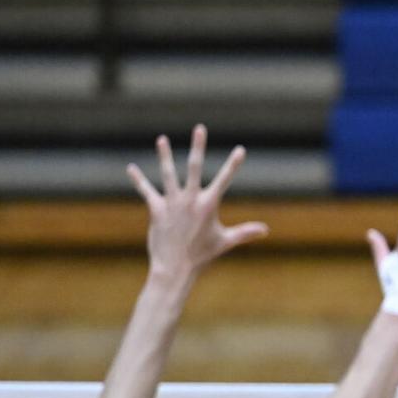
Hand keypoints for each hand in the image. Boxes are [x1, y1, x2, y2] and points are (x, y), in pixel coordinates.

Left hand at [127, 124, 268, 276]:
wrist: (175, 269)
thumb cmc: (202, 256)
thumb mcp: (225, 241)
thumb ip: (245, 232)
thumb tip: (266, 230)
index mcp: (208, 205)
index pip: (224, 180)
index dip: (233, 165)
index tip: (240, 149)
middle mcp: (190, 200)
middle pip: (194, 167)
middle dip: (198, 147)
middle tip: (200, 128)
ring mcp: (172, 204)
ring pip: (168, 174)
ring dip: (164, 155)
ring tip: (162, 139)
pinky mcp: (156, 210)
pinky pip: (146, 191)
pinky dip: (139, 180)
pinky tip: (131, 168)